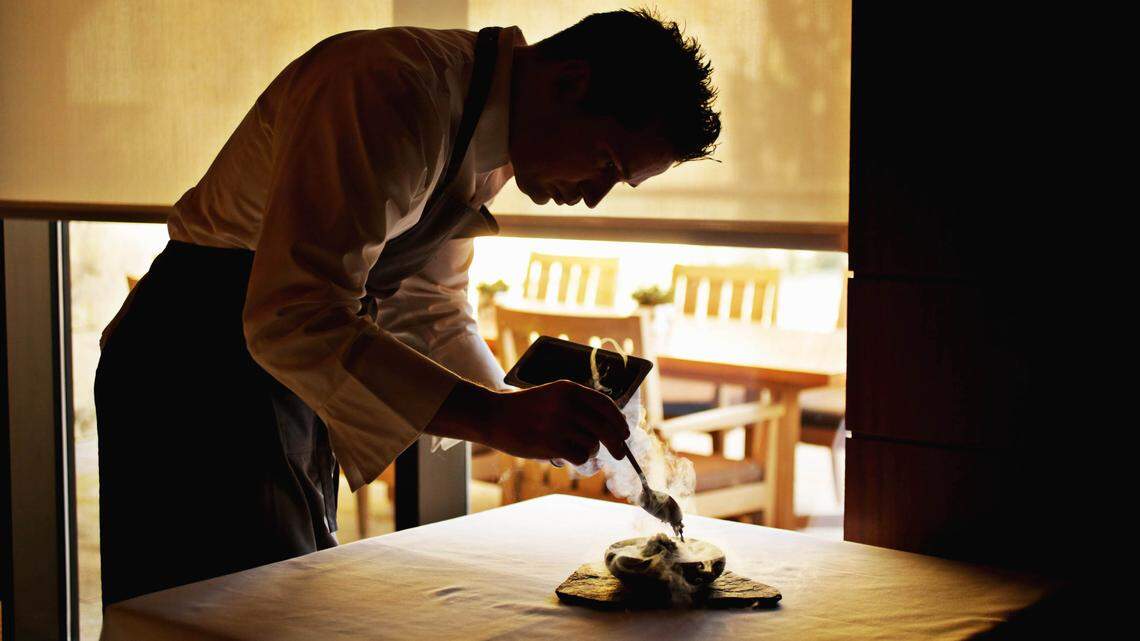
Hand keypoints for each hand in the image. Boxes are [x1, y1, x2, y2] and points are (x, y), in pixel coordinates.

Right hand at [426, 379, 629, 464]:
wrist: (494, 416)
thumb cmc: (526, 409)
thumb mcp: (554, 395)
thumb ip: (580, 406)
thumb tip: (612, 427)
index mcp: (570, 389)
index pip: (607, 405)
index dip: (620, 421)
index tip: (625, 432)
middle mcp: (567, 404)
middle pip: (606, 428)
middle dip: (617, 443)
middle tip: (619, 453)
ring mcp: (559, 424)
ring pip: (593, 444)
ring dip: (589, 450)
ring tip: (573, 447)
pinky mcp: (551, 443)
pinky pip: (580, 456)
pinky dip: (578, 458)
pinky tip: (566, 453)